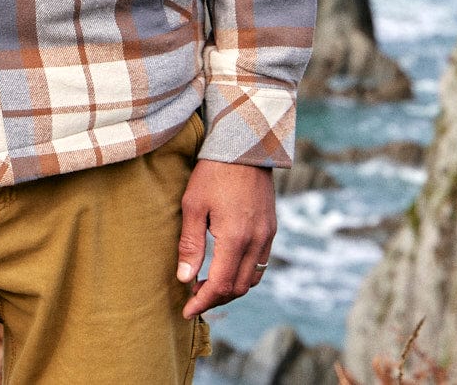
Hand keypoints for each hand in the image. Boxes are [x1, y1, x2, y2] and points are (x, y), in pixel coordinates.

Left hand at [176, 158, 275, 318]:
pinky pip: (260, 264)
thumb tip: (185, 279)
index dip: (202, 302)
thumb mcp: (193, 204)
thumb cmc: (213, 172)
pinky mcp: (271, 228)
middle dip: (215, 299)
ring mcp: (267, 236)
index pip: (220, 285)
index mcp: (235, 238)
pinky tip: (227, 267)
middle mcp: (256, 242)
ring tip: (207, 286)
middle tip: (194, 298)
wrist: (244, 145)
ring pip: (251, 279)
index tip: (187, 311)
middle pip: (237, 288)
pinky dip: (244, 274)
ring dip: (230, 289)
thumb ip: (190, 243)